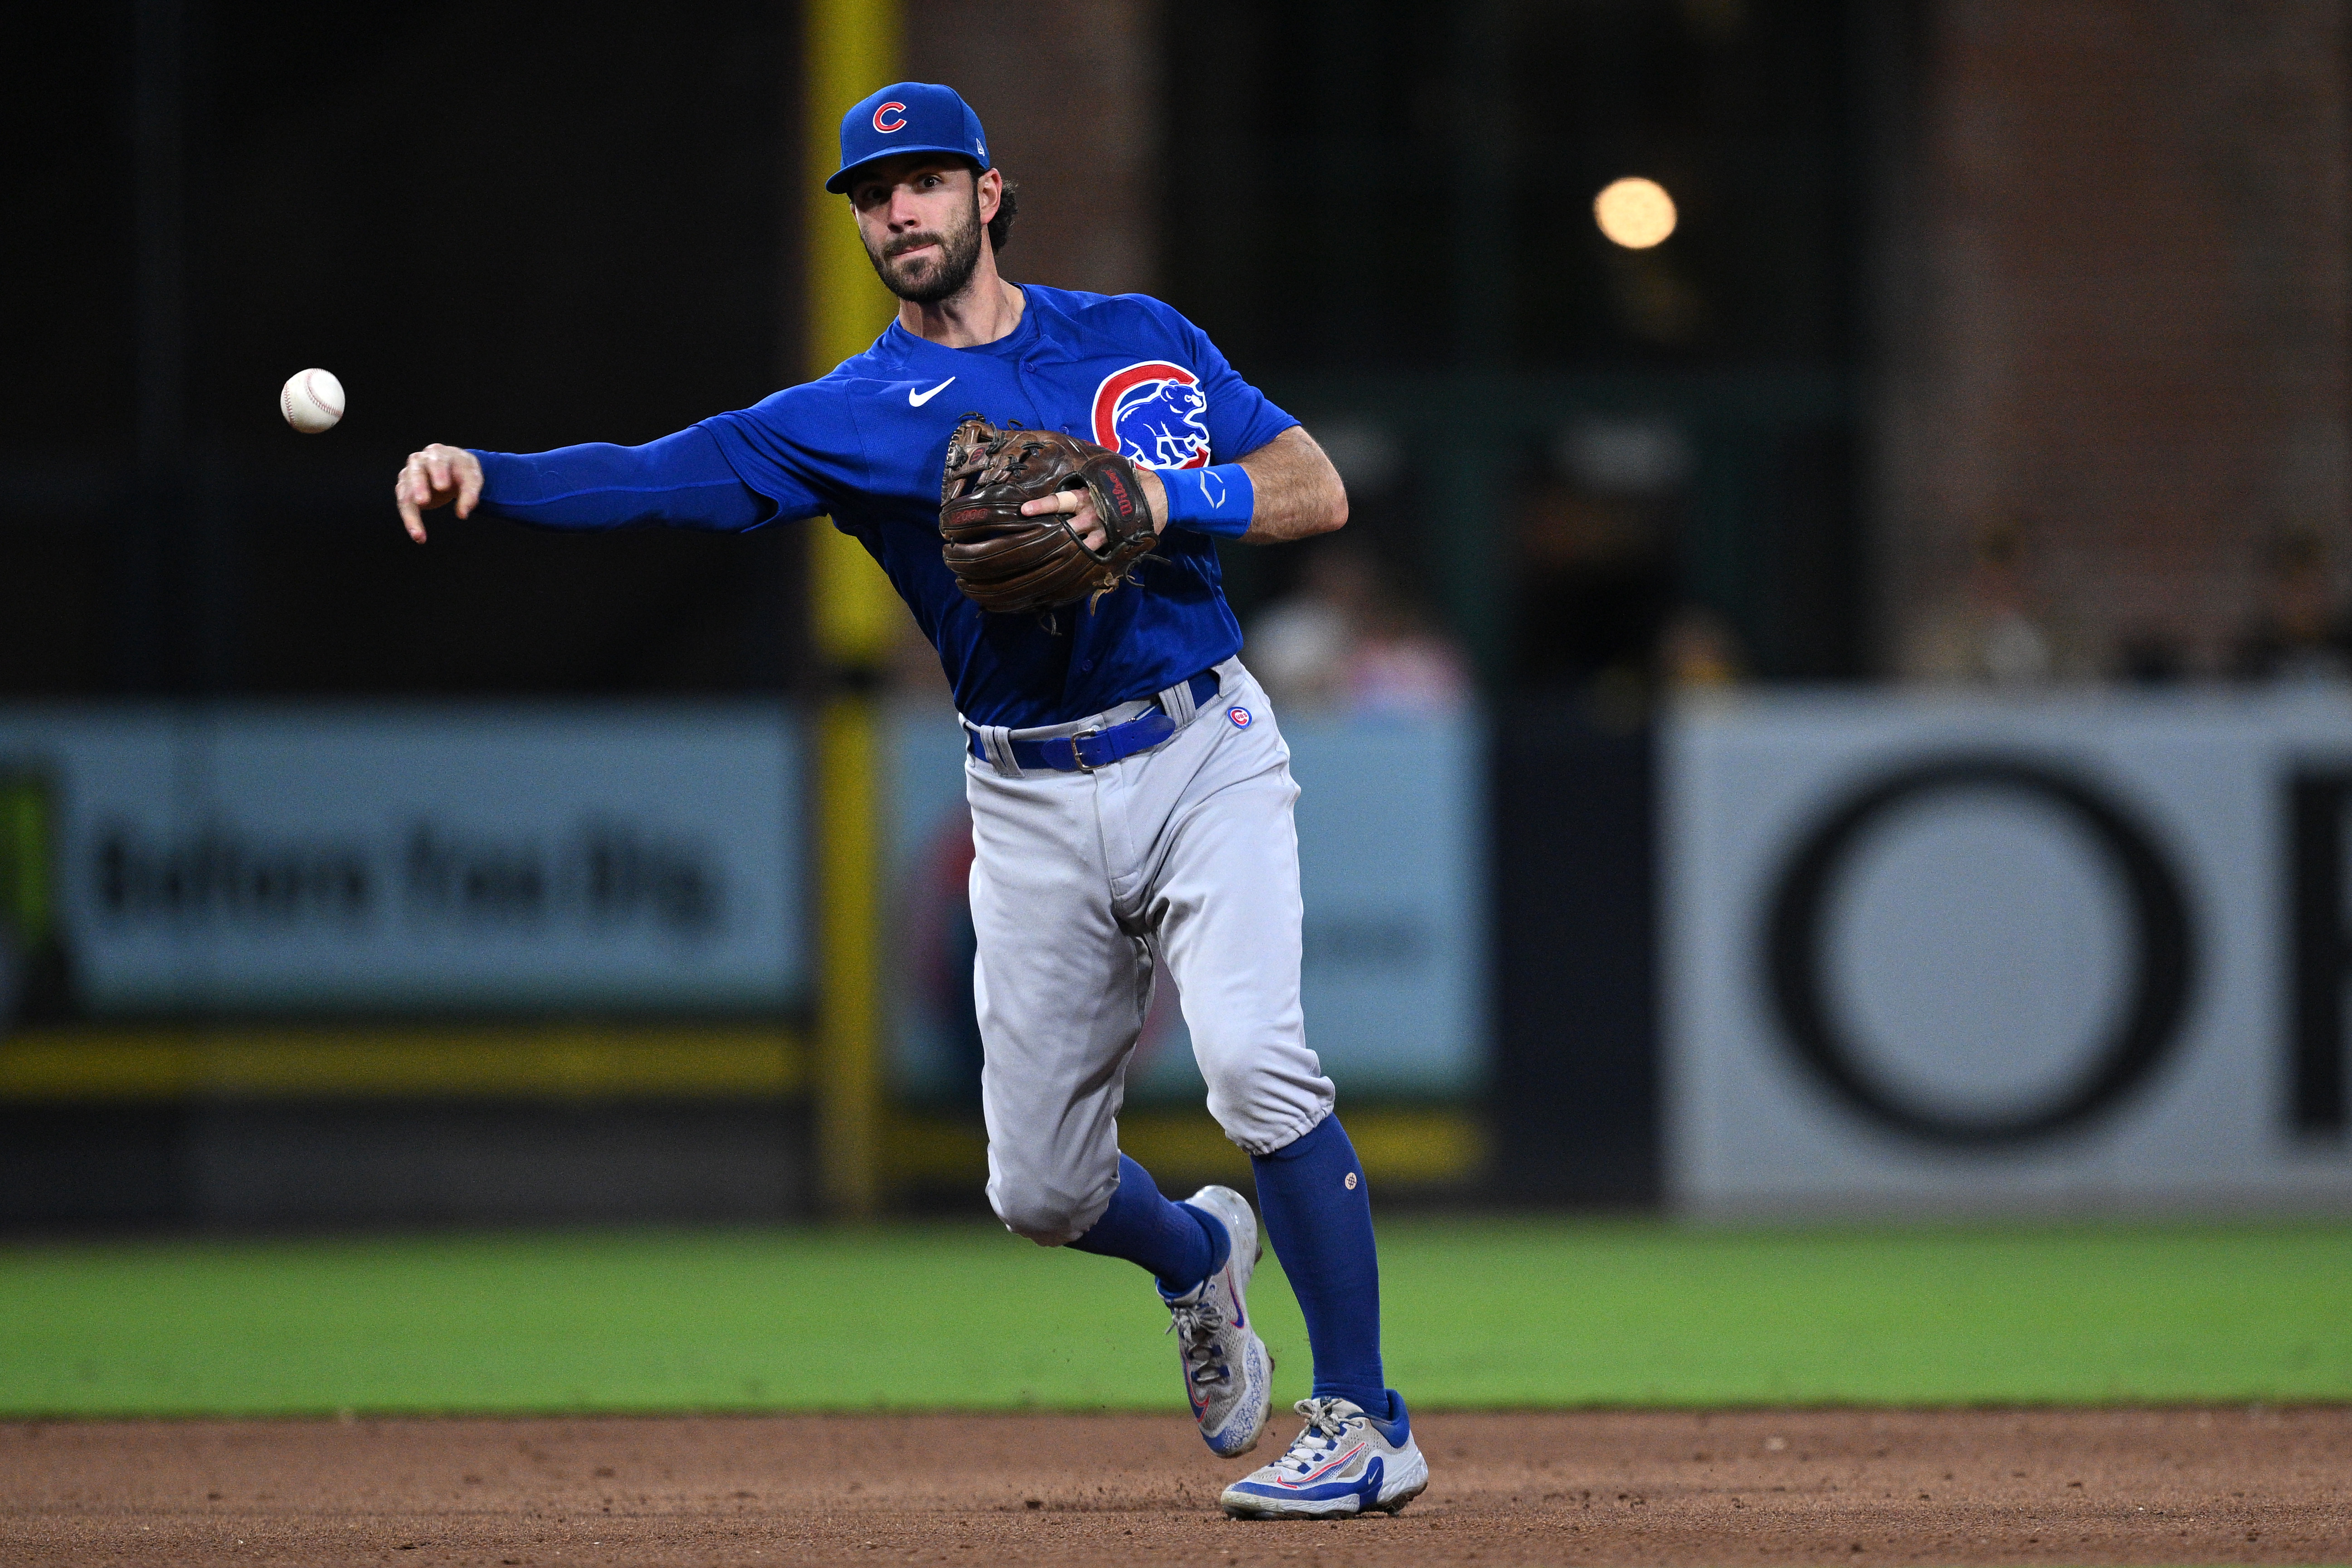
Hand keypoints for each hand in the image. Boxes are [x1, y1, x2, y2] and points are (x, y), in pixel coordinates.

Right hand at [394, 444, 483, 542]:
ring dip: (410, 515)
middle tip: (422, 502)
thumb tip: (462, 514)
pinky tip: (418, 536)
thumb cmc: (462, 472)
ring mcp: (409, 475)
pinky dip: (410, 521)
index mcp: (438, 454)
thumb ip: (470, 494)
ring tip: (418, 534)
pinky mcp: (405, 489)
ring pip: (405, 493)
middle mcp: (419, 462)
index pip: (437, 461)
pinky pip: (404, 505)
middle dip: (419, 487)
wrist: (452, 469)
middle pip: (416, 473)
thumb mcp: (473, 479)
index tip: (442, 487)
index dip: (438, 473)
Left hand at [1018, 466, 1166, 549]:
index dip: (1042, 506)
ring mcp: (1103, 532)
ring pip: (1080, 545)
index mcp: (1087, 497)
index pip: (1060, 500)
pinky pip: (1098, 556)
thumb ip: (1087, 474)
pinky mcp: (1115, 544)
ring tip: (1051, 557)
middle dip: (1051, 535)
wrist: (1161, 496)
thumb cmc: (1130, 481)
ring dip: (1067, 550)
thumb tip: (1071, 460)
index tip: (1024, 510)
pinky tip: (1073, 568)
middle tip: (1032, 542)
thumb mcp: (1106, 472)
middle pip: (1066, 528)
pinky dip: (1087, 560)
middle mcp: (1092, 516)